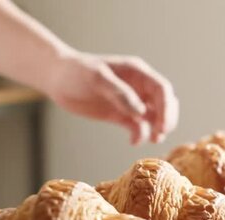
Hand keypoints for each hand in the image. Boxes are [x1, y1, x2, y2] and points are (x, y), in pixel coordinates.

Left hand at [47, 52, 178, 144]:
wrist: (57, 79)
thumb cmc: (77, 72)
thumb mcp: (98, 78)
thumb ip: (121, 94)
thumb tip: (142, 113)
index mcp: (137, 73)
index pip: (162, 89)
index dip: (167, 107)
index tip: (163, 125)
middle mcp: (139, 87)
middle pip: (164, 103)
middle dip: (166, 119)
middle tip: (160, 135)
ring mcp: (131, 102)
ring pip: (154, 117)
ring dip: (156, 129)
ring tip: (152, 140)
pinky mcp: (121, 115)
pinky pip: (138, 127)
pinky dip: (140, 135)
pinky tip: (133, 142)